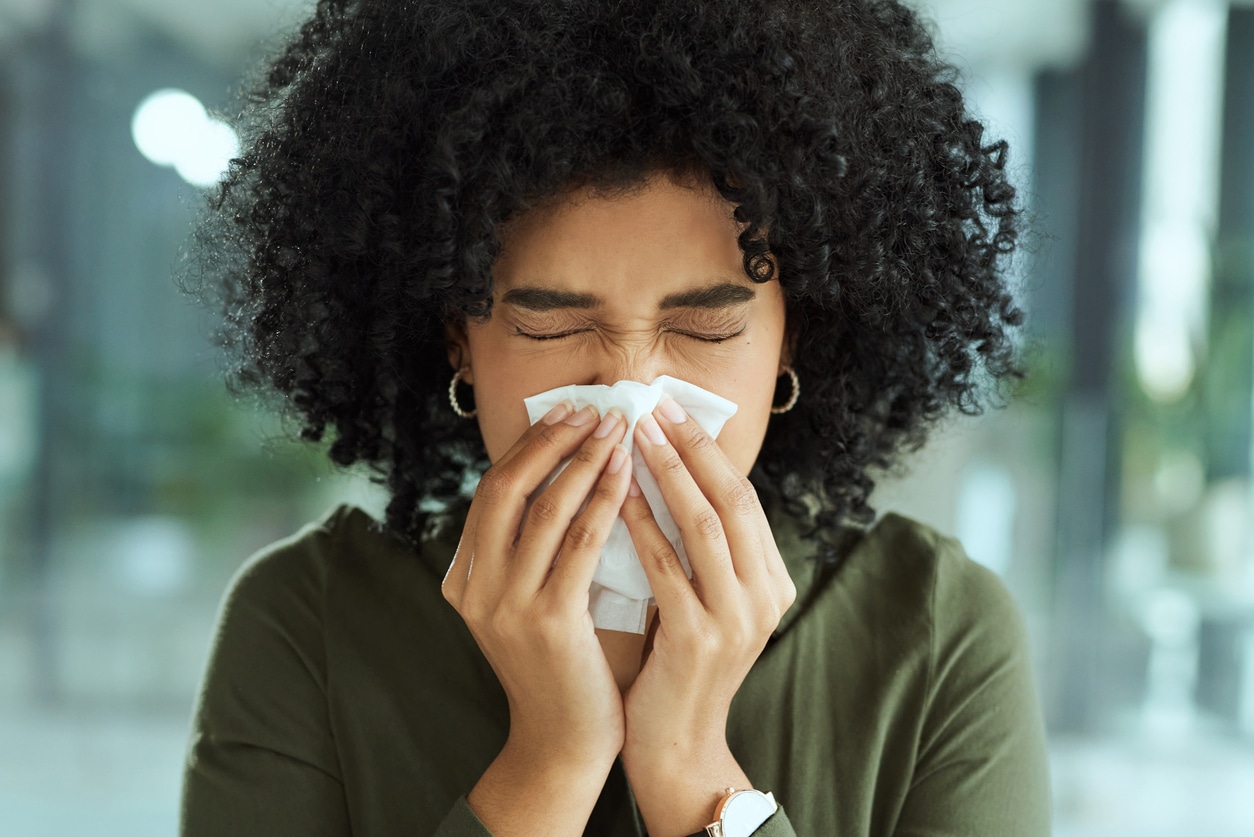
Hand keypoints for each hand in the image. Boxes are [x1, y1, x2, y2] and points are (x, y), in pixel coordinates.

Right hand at [441, 403, 632, 835]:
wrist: (563, 740)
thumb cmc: (560, 663)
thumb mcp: (530, 599)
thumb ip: (535, 547)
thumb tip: (568, 470)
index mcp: (463, 577)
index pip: (491, 491)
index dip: (530, 446)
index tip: (568, 412)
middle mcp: (473, 587)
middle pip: (504, 489)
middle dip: (551, 441)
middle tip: (592, 409)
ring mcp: (504, 605)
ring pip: (542, 510)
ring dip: (583, 462)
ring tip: (617, 430)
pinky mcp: (546, 622)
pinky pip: (578, 544)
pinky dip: (603, 502)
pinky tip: (626, 477)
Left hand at [619, 396, 796, 835]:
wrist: (677, 746)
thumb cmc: (679, 665)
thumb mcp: (706, 601)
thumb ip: (701, 550)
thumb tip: (670, 473)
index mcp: (773, 581)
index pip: (744, 498)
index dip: (708, 450)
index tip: (672, 410)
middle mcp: (766, 596)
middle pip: (732, 500)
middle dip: (691, 446)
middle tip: (653, 404)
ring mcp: (737, 620)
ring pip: (704, 525)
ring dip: (666, 473)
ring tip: (633, 434)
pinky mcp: (698, 639)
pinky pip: (667, 567)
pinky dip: (642, 525)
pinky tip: (615, 495)